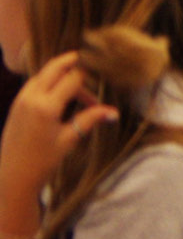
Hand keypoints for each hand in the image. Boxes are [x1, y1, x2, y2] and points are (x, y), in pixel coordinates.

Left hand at [0, 52, 118, 210]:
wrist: (13, 176)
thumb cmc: (43, 161)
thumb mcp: (69, 139)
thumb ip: (90, 119)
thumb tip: (114, 112)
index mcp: (46, 106)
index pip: (72, 78)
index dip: (89, 81)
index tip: (99, 90)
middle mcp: (31, 98)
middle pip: (55, 67)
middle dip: (72, 63)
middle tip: (89, 62)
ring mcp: (21, 100)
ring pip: (43, 74)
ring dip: (60, 73)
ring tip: (76, 83)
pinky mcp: (16, 105)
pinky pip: (33, 83)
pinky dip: (47, 81)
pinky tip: (58, 93)